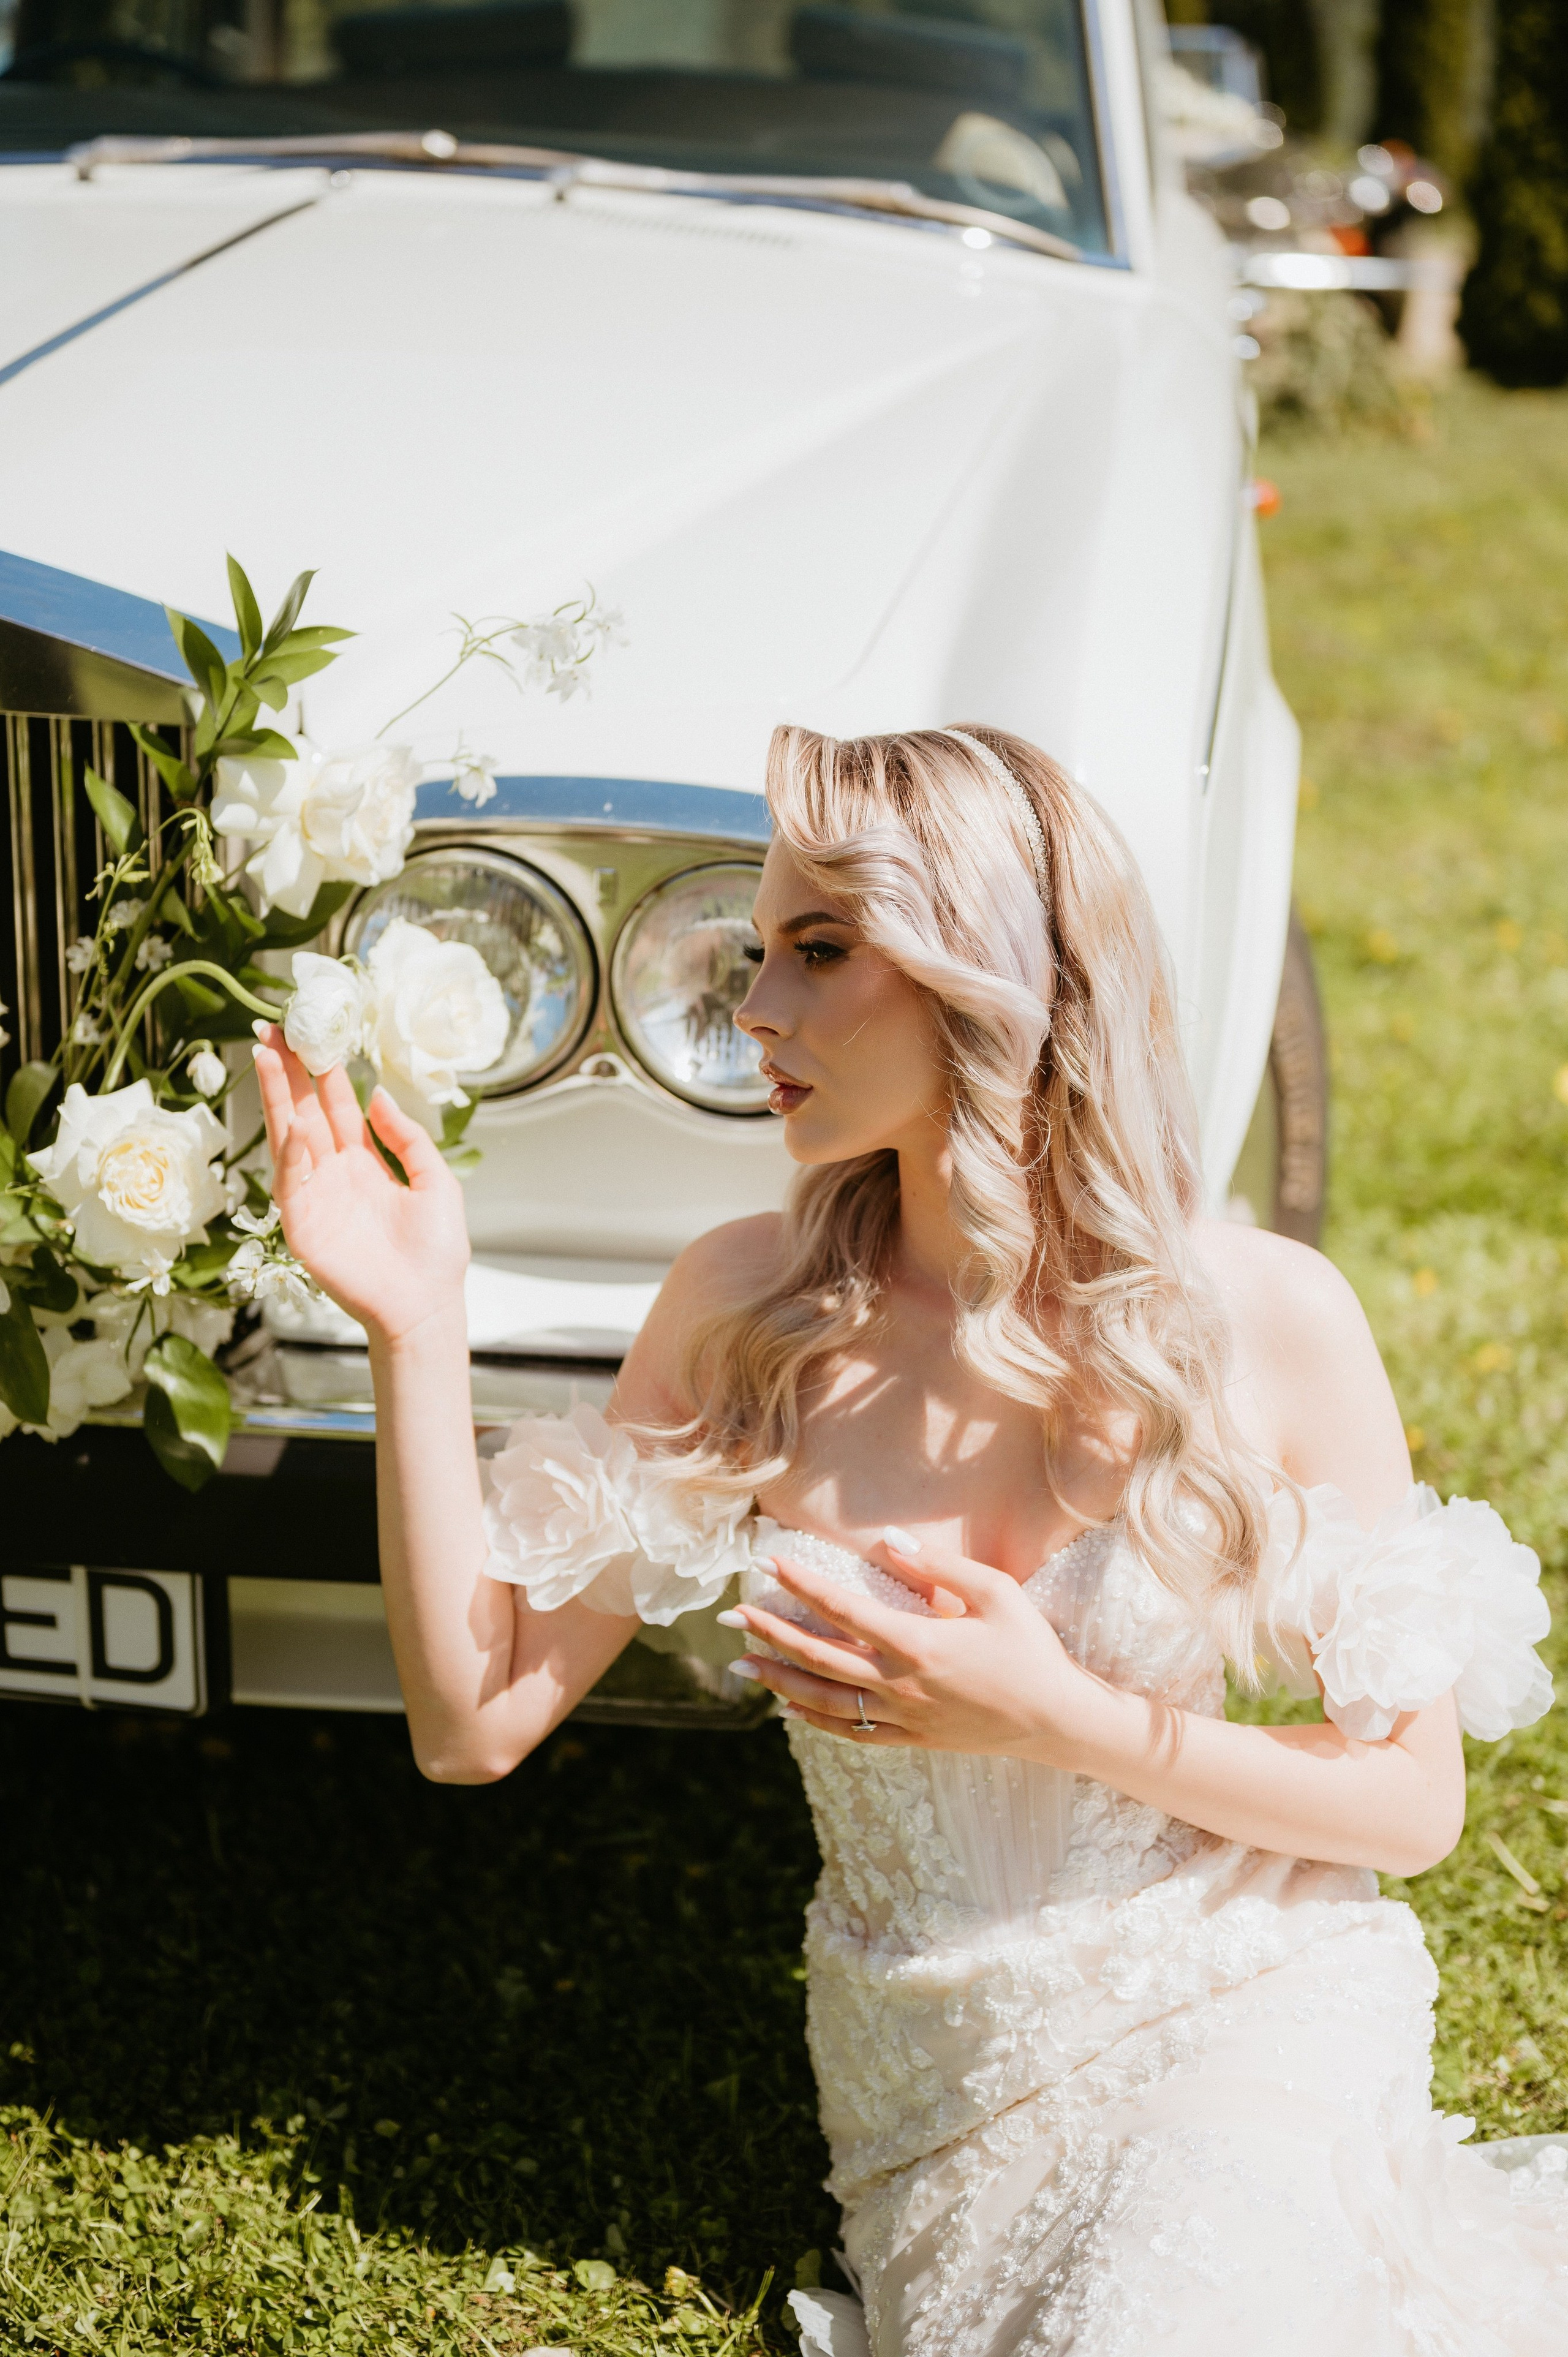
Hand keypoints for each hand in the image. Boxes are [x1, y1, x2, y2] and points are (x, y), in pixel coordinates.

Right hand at [252, 1026, 469, 1344]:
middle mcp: (334, 1174)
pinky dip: (291, 1154)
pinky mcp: (304, 1227)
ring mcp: (316, 1198)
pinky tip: (294, 1123)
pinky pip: (292, 1183)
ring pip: (290, 1138)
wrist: (426, 1306)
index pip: (337, 1106)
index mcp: (364, 1162)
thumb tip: (379, 1097)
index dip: (324, 1072)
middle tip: (275, 1029)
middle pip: (306, 1112)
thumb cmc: (436, 1252)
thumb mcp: (436, 1181)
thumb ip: (409, 1138)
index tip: (313, 1035)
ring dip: (278, 1099)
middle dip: (289, 1073)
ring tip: (265, 1057)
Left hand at [729, 1535, 1096, 1760]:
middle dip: (770, 1634)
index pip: (842, 1609)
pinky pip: (851, 1733)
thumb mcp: (996, 1593)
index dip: (800, 1586)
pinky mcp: (913, 1740)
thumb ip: (939, 1567)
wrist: (1059, 1721)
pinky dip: (815, 1721)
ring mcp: (903, 1717)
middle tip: (732, 1617)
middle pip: (818, 1657)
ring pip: (824, 1701)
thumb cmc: (1031, 1649)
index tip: (766, 1565)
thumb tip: (887, 1540)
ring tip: (742, 1665)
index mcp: (918, 1643)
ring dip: (778, 1680)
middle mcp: (900, 1684)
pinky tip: (791, 1708)